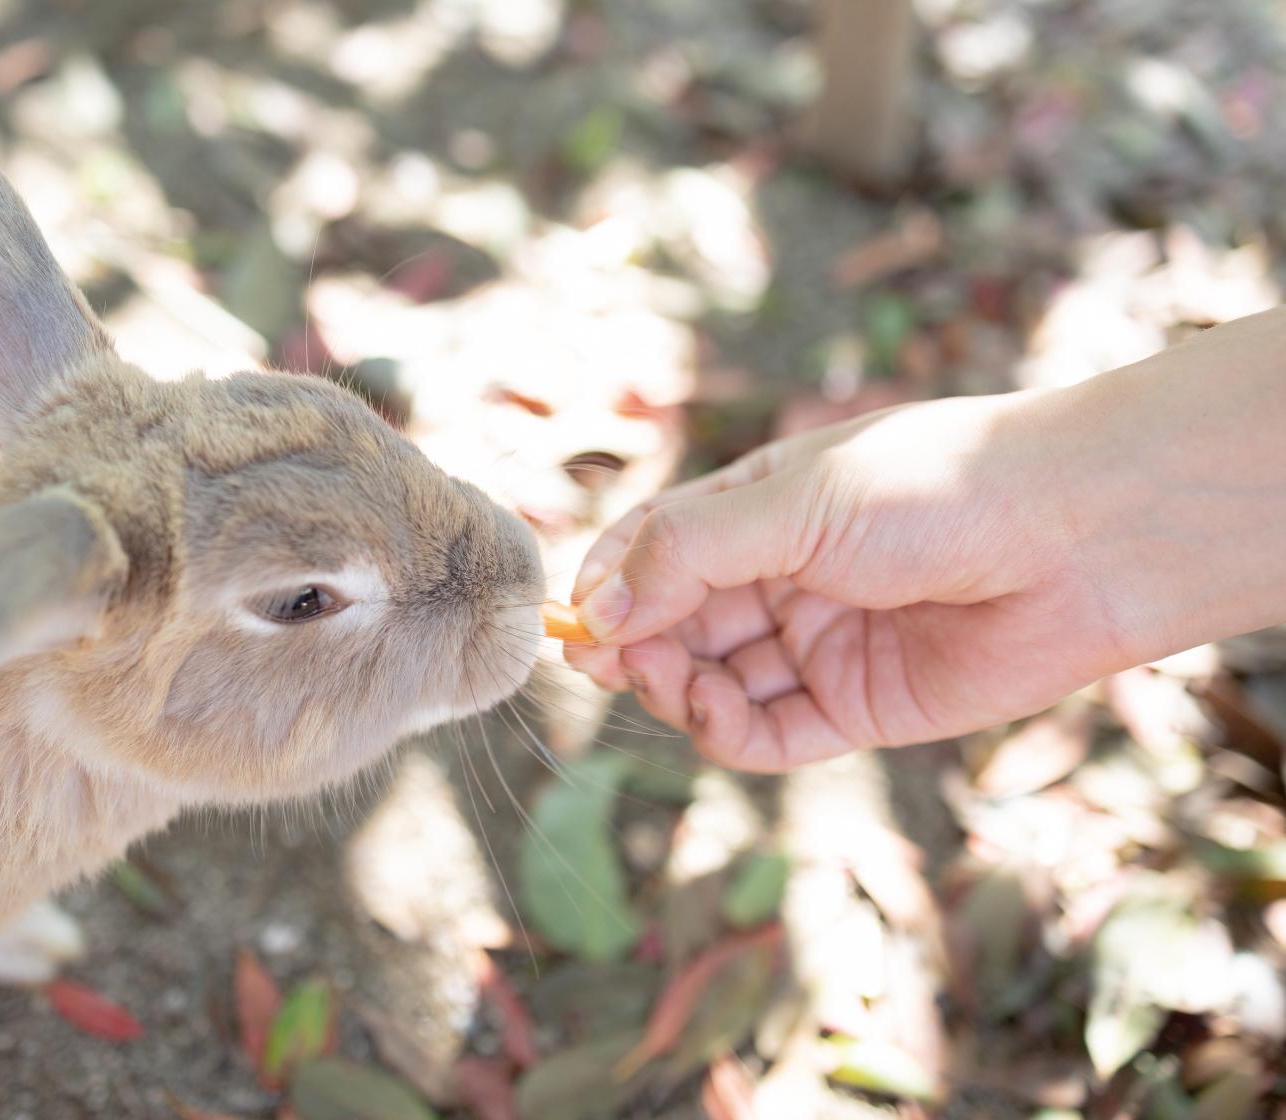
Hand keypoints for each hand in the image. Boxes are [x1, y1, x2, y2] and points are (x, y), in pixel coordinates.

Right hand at [566, 389, 1134, 770]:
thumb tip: (595, 609)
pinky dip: (728, 732)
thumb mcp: (794, 503)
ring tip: (671, 681)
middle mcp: (781, 574)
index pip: (653, 548)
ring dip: (676, 687)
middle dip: (634, 645)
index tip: (575, 621)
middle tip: (606, 664)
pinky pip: (768, 733)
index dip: (608, 585)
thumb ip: (687, 554)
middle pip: (674, 621)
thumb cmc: (937, 487)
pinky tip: (714, 714)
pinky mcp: (855, 706)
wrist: (1080, 539)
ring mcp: (816, 641)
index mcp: (759, 506)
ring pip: (712, 681)